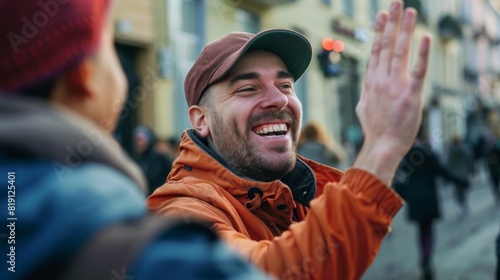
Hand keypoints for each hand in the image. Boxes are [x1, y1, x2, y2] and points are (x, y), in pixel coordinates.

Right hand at [353, 0, 430, 185]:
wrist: (382, 145)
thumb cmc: (375, 128)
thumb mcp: (363, 106)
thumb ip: (366, 91)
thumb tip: (366, 85)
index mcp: (371, 81)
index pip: (376, 50)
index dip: (379, 31)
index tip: (382, 15)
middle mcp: (381, 79)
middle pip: (386, 45)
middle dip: (391, 22)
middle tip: (396, 3)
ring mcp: (394, 85)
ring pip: (399, 51)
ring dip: (404, 29)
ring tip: (410, 11)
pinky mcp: (410, 94)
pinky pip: (417, 70)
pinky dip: (422, 53)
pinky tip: (424, 38)